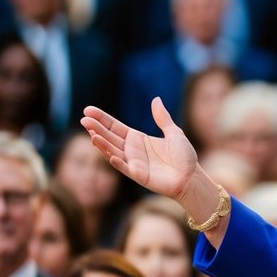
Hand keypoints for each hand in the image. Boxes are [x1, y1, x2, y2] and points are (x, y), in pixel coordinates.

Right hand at [81, 99, 199, 200]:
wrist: (192, 177)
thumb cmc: (184, 157)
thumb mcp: (174, 133)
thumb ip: (162, 118)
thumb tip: (156, 99)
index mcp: (137, 139)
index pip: (115, 127)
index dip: (102, 119)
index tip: (88, 110)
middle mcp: (132, 150)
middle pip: (110, 137)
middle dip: (97, 129)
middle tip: (84, 119)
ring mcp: (134, 163)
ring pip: (113, 151)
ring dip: (103, 144)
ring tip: (92, 135)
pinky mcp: (139, 175)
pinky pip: (125, 168)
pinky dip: (118, 162)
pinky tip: (111, 155)